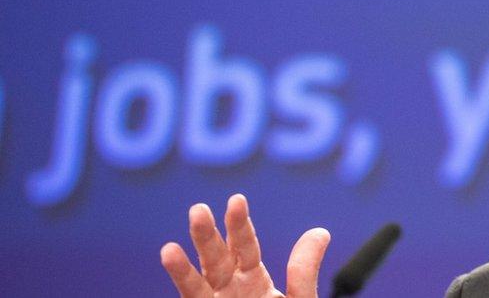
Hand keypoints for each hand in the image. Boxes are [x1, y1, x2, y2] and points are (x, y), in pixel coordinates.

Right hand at [160, 194, 330, 297]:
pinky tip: (170, 274)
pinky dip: (182, 287)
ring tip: (168, 249)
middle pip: (216, 260)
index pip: (246, 248)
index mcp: (253, 282)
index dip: (240, 225)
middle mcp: (229, 293)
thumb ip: (304, 271)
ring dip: (182, 269)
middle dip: (207, 236)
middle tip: (198, 209)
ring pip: (196, 286)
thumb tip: (320, 231)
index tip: (236, 200)